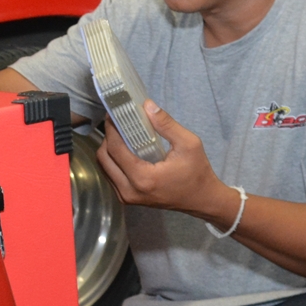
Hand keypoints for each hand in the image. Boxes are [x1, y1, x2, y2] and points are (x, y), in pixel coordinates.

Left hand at [95, 98, 238, 224]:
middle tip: (117, 122)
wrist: (202, 200)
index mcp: (143, 178)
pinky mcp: (127, 198)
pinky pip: (110, 175)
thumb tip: (147, 105)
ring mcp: (126, 197)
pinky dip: (113, 160)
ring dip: (108, 148)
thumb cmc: (198, 172)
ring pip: (104, 167)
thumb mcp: (189, 144)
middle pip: (104, 158)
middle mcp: (129, 190)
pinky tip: (124, 148)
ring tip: (121, 133)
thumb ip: (166, 124)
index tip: (112, 112)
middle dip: (107, 137)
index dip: (111, 128)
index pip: (115, 149)